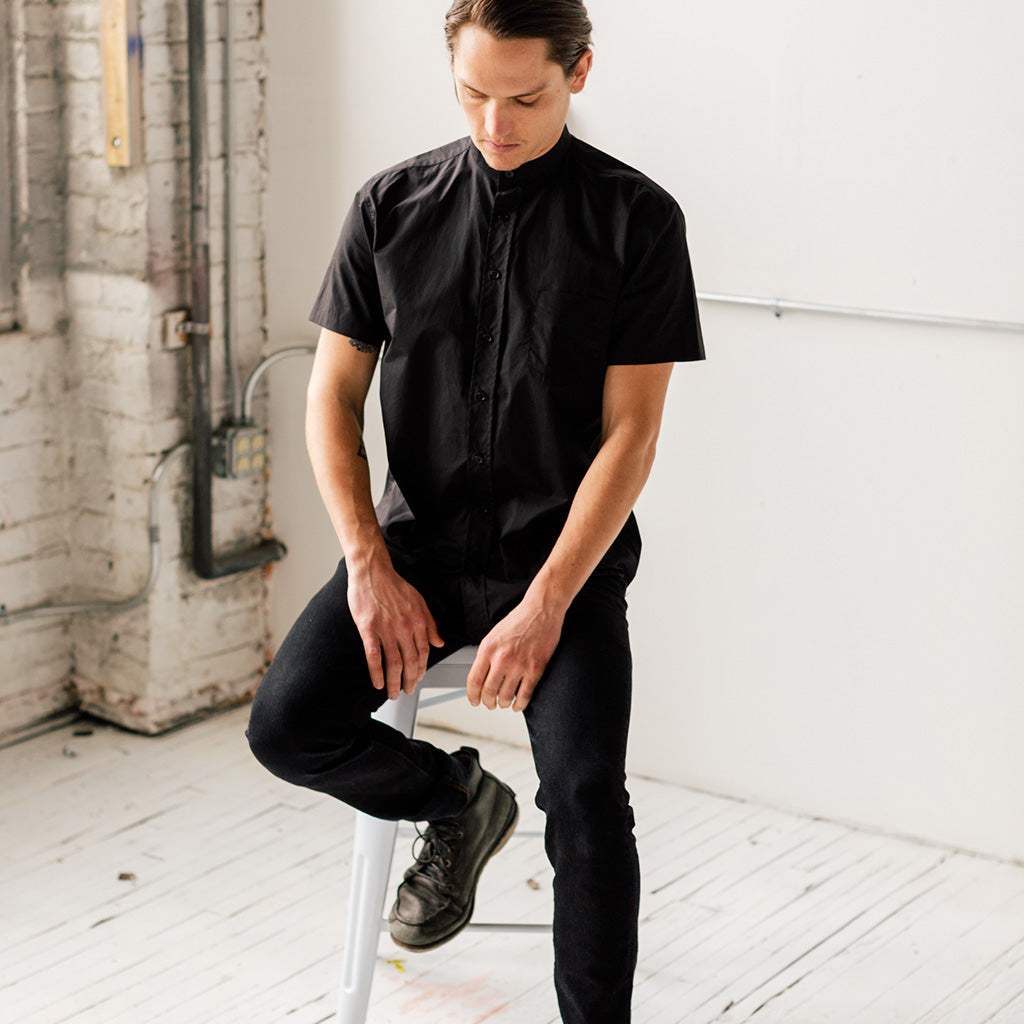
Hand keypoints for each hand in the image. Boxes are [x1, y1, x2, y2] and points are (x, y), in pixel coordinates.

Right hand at [347, 560, 443, 699]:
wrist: (373, 572)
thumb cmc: (394, 585)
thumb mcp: (419, 602)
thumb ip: (430, 624)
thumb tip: (439, 642)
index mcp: (418, 621)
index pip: (424, 652)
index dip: (422, 669)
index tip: (418, 678)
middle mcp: (405, 627)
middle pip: (410, 661)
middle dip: (410, 680)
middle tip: (407, 691)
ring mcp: (386, 629)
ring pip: (393, 662)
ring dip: (394, 682)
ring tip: (393, 693)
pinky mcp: (368, 628)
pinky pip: (374, 655)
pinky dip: (376, 672)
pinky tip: (377, 682)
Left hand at [466, 596, 563, 711]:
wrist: (541, 610)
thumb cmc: (519, 620)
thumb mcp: (493, 635)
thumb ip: (486, 655)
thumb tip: (481, 676)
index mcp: (488, 649)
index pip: (474, 680)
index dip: (472, 695)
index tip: (474, 700)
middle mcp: (502, 658)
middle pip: (489, 691)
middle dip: (488, 702)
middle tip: (489, 704)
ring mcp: (519, 665)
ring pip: (506, 696)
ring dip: (503, 704)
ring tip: (503, 703)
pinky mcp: (536, 668)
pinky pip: (525, 695)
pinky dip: (520, 704)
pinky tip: (518, 705)